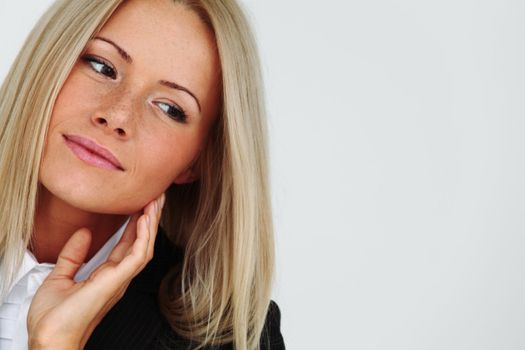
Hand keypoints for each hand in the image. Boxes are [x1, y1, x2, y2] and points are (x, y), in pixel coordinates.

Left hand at [27, 193, 164, 349]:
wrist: (50, 338)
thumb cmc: (54, 319)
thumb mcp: (59, 277)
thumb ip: (72, 255)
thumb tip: (83, 234)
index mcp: (107, 276)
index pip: (127, 245)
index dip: (135, 224)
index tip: (139, 205)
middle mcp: (118, 277)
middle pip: (141, 243)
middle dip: (150, 219)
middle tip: (156, 198)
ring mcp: (120, 279)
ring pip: (145, 247)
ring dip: (152, 223)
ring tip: (156, 202)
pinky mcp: (117, 280)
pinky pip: (138, 255)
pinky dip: (144, 236)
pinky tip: (145, 219)